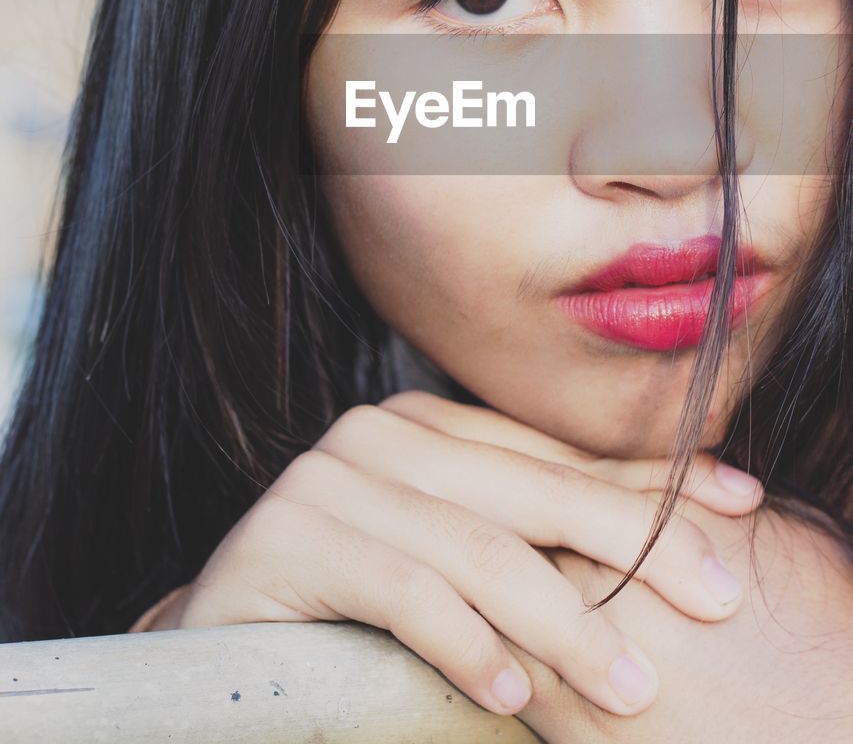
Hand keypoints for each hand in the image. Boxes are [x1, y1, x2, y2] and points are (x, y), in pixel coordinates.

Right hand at [138, 390, 761, 720]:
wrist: (228, 643)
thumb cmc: (357, 611)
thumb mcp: (462, 567)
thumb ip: (535, 539)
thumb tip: (666, 534)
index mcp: (424, 428)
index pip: (552, 454)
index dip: (648, 483)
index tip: (737, 505)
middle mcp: (376, 435)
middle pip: (529, 492)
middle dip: (634, 547)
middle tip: (714, 598)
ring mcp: (328, 480)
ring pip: (478, 550)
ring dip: (566, 625)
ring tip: (630, 688)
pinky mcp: (287, 537)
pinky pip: (404, 593)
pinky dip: (469, 648)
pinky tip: (515, 698)